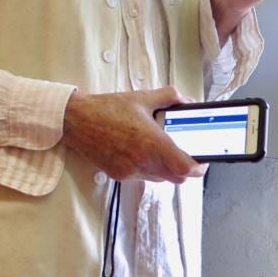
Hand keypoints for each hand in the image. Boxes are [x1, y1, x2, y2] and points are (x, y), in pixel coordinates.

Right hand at [62, 85, 206, 183]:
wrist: (75, 120)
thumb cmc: (106, 109)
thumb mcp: (141, 98)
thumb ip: (168, 97)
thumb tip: (185, 101)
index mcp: (153, 143)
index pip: (186, 168)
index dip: (199, 168)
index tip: (202, 160)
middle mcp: (143, 161)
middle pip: (176, 178)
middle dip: (183, 168)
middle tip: (183, 155)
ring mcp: (130, 170)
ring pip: (159, 179)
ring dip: (164, 169)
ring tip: (157, 151)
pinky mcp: (117, 174)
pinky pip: (140, 177)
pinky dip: (146, 169)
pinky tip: (138, 153)